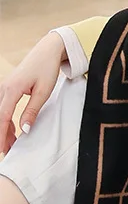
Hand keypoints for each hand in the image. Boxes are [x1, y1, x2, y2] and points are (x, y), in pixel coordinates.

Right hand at [0, 32, 65, 154]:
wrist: (46, 52)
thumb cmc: (47, 69)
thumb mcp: (44, 92)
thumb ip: (33, 110)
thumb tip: (25, 129)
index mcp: (12, 89)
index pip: (3, 116)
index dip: (1, 134)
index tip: (2, 148)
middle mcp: (3, 88)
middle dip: (1, 135)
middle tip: (6, 151)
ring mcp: (4, 88)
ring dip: (3, 129)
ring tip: (10, 144)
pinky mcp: (8, 89)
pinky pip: (3, 108)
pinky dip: (6, 120)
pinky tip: (12, 131)